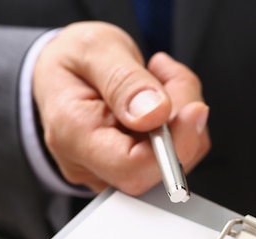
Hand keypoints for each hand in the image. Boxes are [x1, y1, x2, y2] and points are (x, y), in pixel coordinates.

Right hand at [32, 21, 210, 192]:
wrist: (62, 71)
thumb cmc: (72, 59)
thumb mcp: (94, 49)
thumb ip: (125, 81)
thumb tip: (156, 115)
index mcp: (72, 136)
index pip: (132, 168)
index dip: (174, 145)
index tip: (193, 109)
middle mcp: (91, 165)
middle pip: (160, 167)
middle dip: (182, 120)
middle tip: (167, 74)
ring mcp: (113, 173)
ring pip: (177, 161)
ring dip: (183, 115)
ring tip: (158, 78)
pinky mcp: (134, 169)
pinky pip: (176, 156)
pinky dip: (180, 123)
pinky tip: (160, 98)